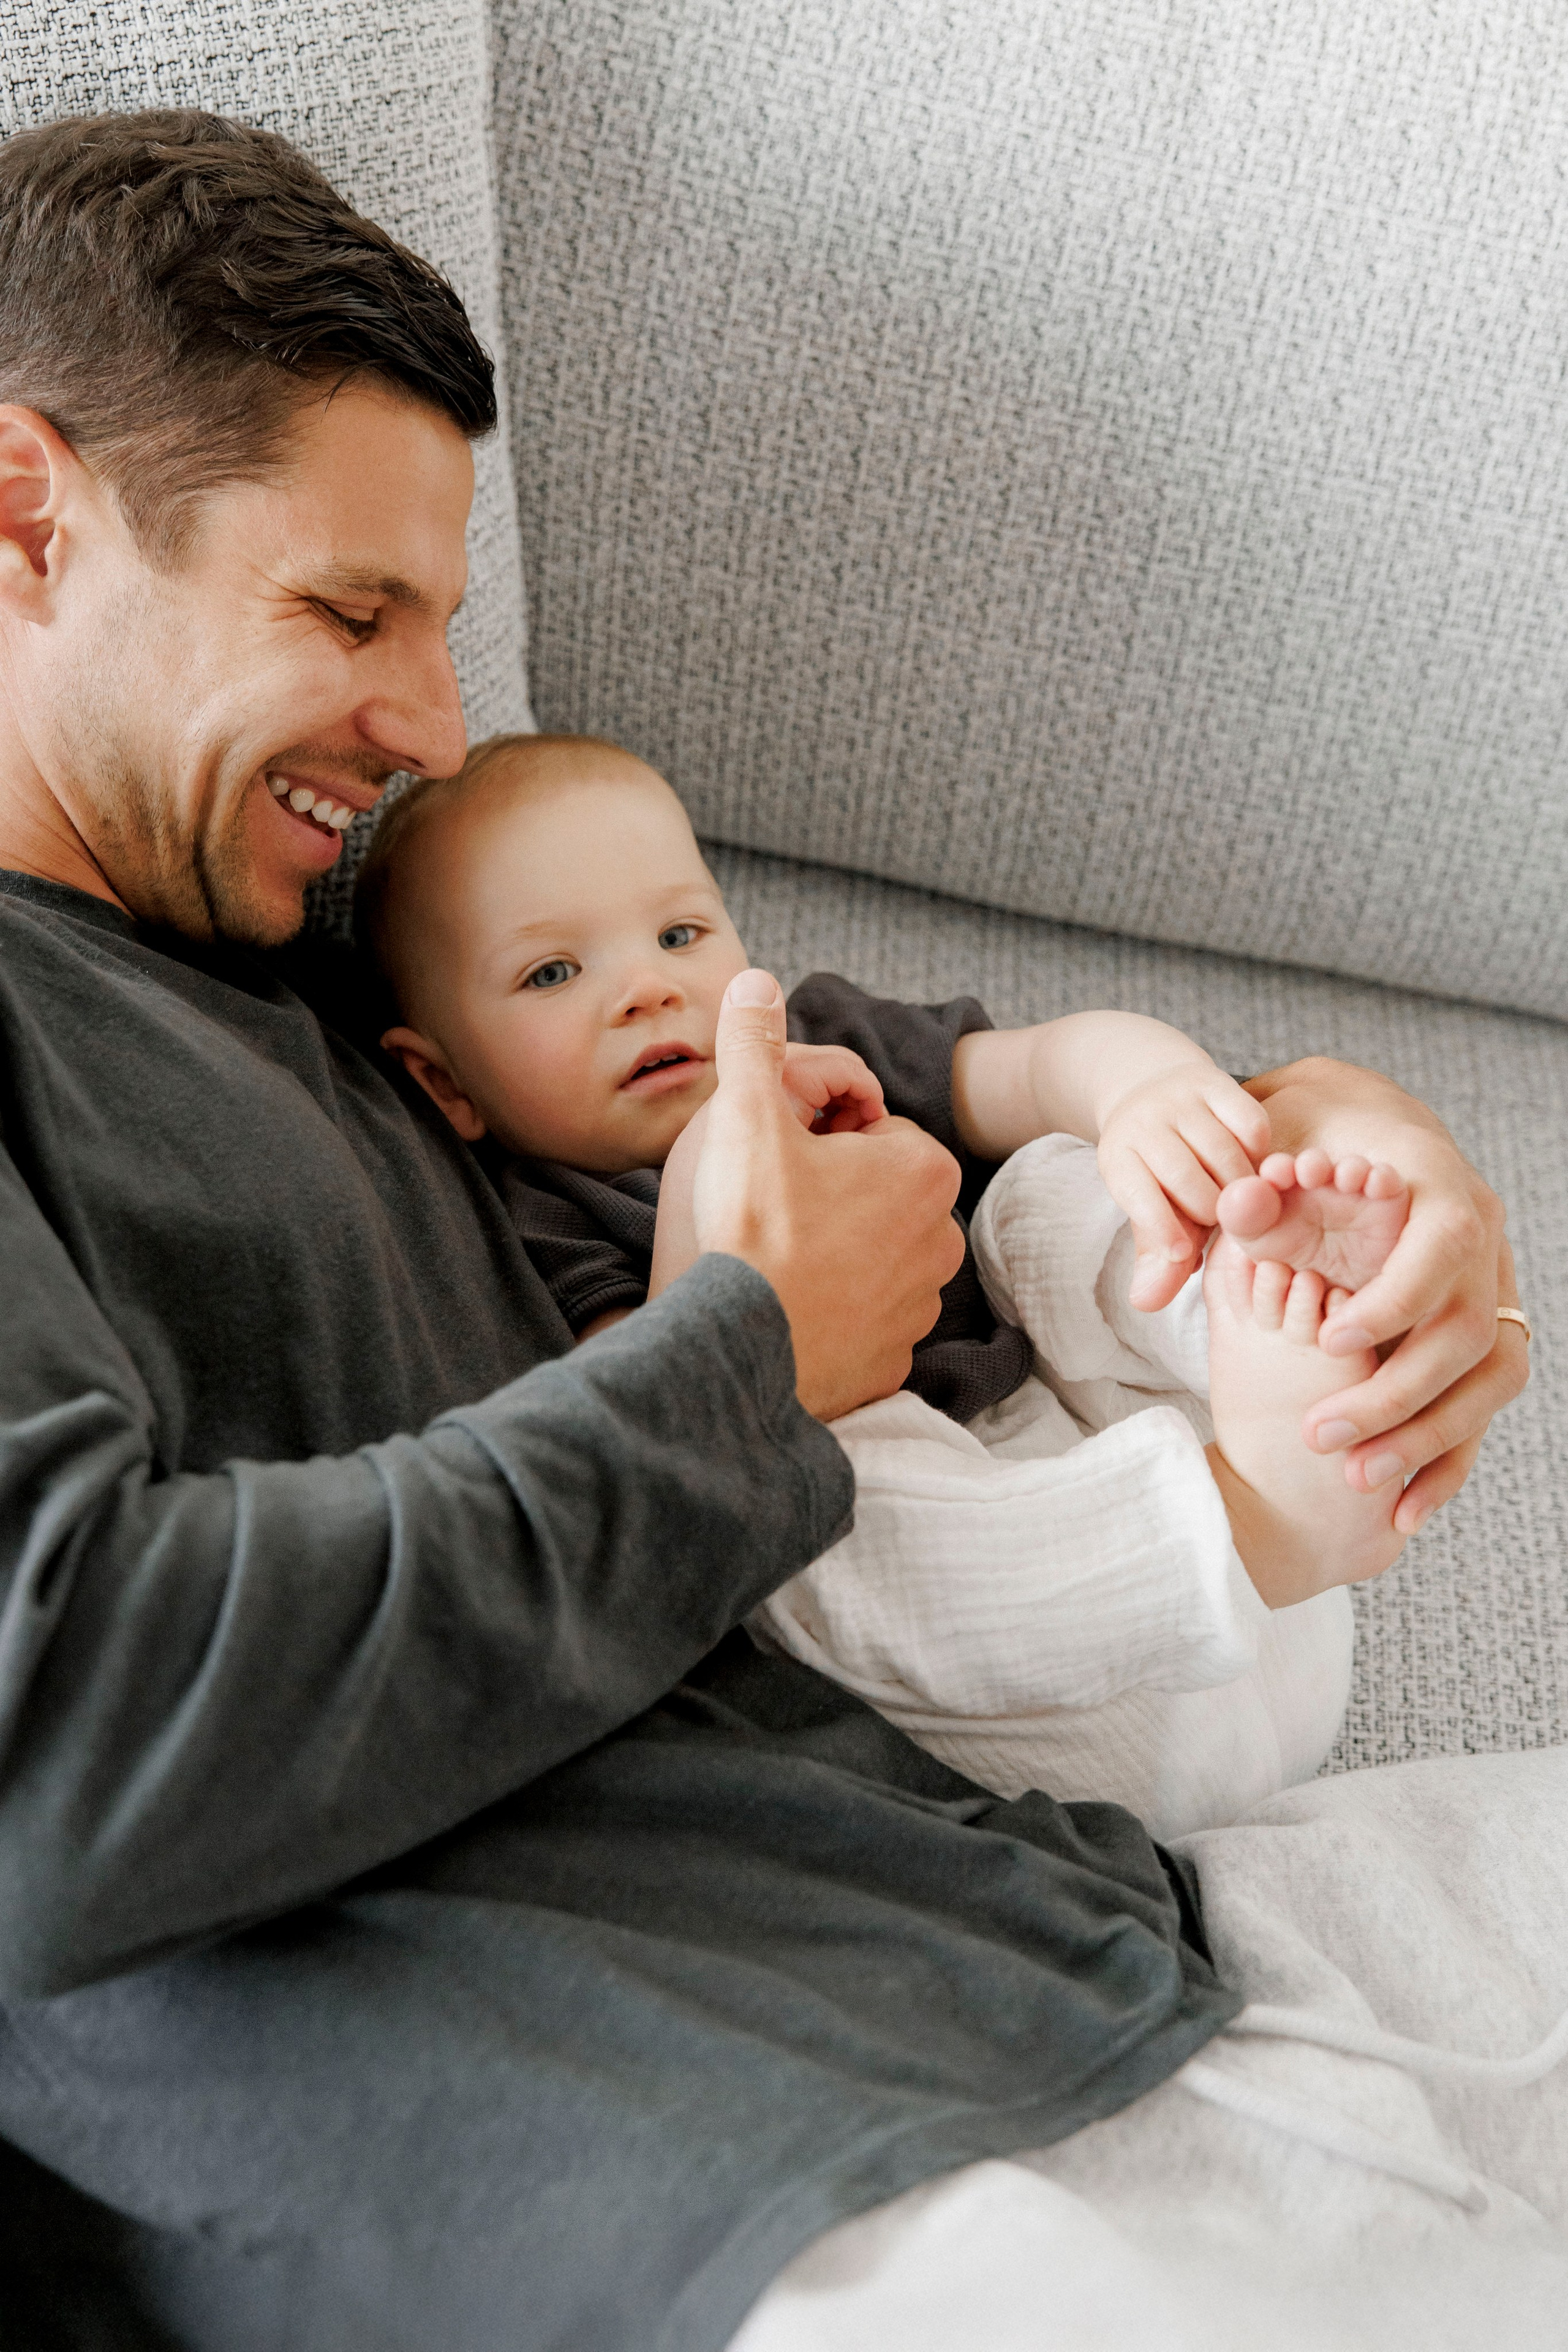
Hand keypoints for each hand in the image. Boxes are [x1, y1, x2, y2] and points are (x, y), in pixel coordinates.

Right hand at [690, 970, 965, 1420]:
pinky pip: (864, 1319)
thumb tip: (756, 981)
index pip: (871, 1129)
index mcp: (923, 1170)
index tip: (780, 1160)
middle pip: (875, 1192)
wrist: (737, 1351)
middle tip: (770, 1206)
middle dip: (832, 1192)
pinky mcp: (893, 1361)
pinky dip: (834, 1312)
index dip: (817, 1138)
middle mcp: (940, 1240)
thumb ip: (755, 1042)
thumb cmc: (748, 1231)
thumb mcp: (745, 1116)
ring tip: (776, 1257)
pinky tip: (789, 1306)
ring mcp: (919, 1307)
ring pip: (872, 1255)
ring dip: (834, 1251)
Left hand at [1097, 1062, 1270, 1309]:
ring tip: (1243, 1201)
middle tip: (1223, 1222)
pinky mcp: (1215, 1082)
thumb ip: (1157, 1258)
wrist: (1152, 1092)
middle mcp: (1143, 1122)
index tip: (1185, 1254)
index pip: (1141, 1199)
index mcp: (1118, 1158)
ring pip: (1223, 1154)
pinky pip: (1251, 1124)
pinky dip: (1259, 1152)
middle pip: (1187, 1180)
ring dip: (1242, 1188)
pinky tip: (1253, 1165)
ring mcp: (1179, 1098)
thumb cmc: (1157, 1170)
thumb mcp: (1149, 1211)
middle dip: (1212, 1212)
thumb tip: (1147, 1303)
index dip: (1165, 1232)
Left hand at [1246, 1057, 1527, 1532]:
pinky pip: (1483, 1407)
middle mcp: (1481, 1238)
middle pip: (1470, 1328)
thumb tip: (1191, 1248)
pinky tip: (1404, 1510)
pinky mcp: (1484, 1338)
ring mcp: (1492, 1289)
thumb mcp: (1269, 1155)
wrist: (1355, 1133)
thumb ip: (1237, 1205)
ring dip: (1428, 1436)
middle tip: (1322, 1433)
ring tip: (1359, 1478)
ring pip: (1489, 1377)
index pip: (1444, 1243)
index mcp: (1438, 1183)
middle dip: (1400, 1390)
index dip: (1398, 1297)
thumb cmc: (1309, 1141)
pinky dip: (1447, 1460)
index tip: (1332, 1340)